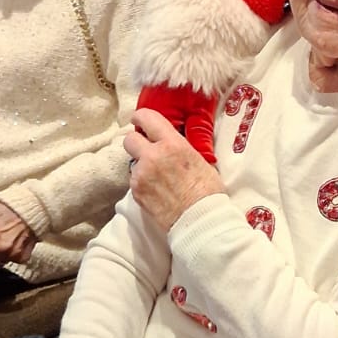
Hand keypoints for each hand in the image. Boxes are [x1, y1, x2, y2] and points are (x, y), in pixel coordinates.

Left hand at [125, 106, 223, 231]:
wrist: (200, 220)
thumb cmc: (207, 191)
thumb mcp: (199, 159)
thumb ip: (180, 147)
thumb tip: (172, 142)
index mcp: (172, 144)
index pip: (147, 118)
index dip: (141, 117)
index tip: (140, 120)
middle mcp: (152, 156)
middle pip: (129, 139)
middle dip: (136, 142)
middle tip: (146, 148)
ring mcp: (141, 175)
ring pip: (133, 162)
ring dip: (141, 165)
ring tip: (158, 177)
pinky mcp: (136, 192)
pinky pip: (135, 180)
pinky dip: (142, 182)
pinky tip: (157, 190)